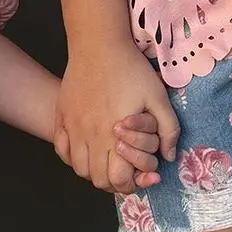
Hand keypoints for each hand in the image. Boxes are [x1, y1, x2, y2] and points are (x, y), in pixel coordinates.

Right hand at [54, 39, 180, 194]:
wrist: (98, 46)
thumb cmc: (131, 71)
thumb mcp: (159, 97)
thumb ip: (168, 129)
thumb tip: (169, 157)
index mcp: (116, 137)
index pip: (118, 180)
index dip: (131, 185)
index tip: (140, 176)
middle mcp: (91, 137)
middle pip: (97, 180)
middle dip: (113, 183)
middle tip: (125, 171)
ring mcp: (73, 128)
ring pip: (79, 168)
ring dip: (93, 171)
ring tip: (107, 160)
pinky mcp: (62, 117)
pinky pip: (62, 150)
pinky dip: (73, 157)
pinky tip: (86, 148)